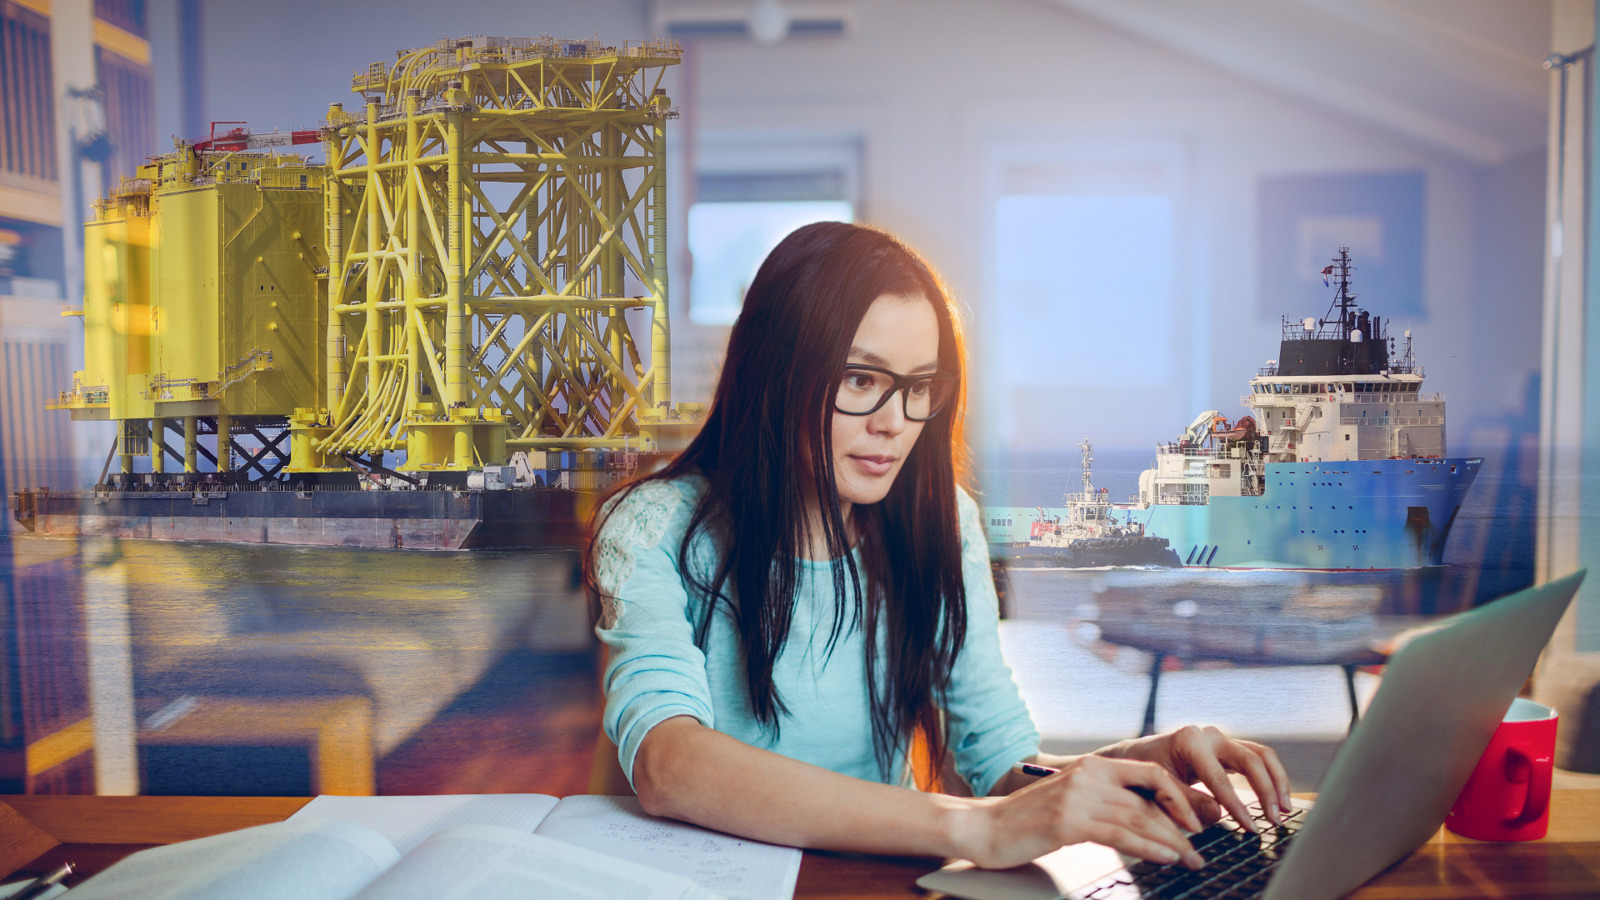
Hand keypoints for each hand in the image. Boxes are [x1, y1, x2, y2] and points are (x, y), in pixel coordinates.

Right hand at [958, 755, 1206, 869]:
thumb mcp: (1071, 802)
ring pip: (1140, 819)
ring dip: (1172, 842)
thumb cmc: (1027, 821)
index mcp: (1091, 766)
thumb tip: (1149, 819)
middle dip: (1182, 826)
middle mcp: (1088, 776)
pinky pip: (1120, 835)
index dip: (1179, 795)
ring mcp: (1078, 797)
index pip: (1150, 774)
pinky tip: (1166, 857)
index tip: (1199, 818)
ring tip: (1192, 859)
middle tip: (1202, 847)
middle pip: (1150, 800)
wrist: (984, 827)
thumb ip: (1105, 803)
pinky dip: (1149, 847)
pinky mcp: (1068, 822)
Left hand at [1101, 725, 1291, 831]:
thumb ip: (1185, 802)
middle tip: (1275, 819)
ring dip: (1277, 782)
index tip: (1251, 828)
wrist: (1137, 757)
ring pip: (1261, 755)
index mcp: (1189, 741)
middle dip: (1266, 791)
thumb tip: (1218, 816)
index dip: (1237, 806)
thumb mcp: (1158, 789)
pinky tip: (1278, 799)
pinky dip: (1270, 777)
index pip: (1220, 778)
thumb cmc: (1144, 772)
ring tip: (1285, 810)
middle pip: (1251, 759)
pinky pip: (1257, 759)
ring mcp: (1219, 739)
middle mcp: (1208, 735)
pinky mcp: (1226, 748)